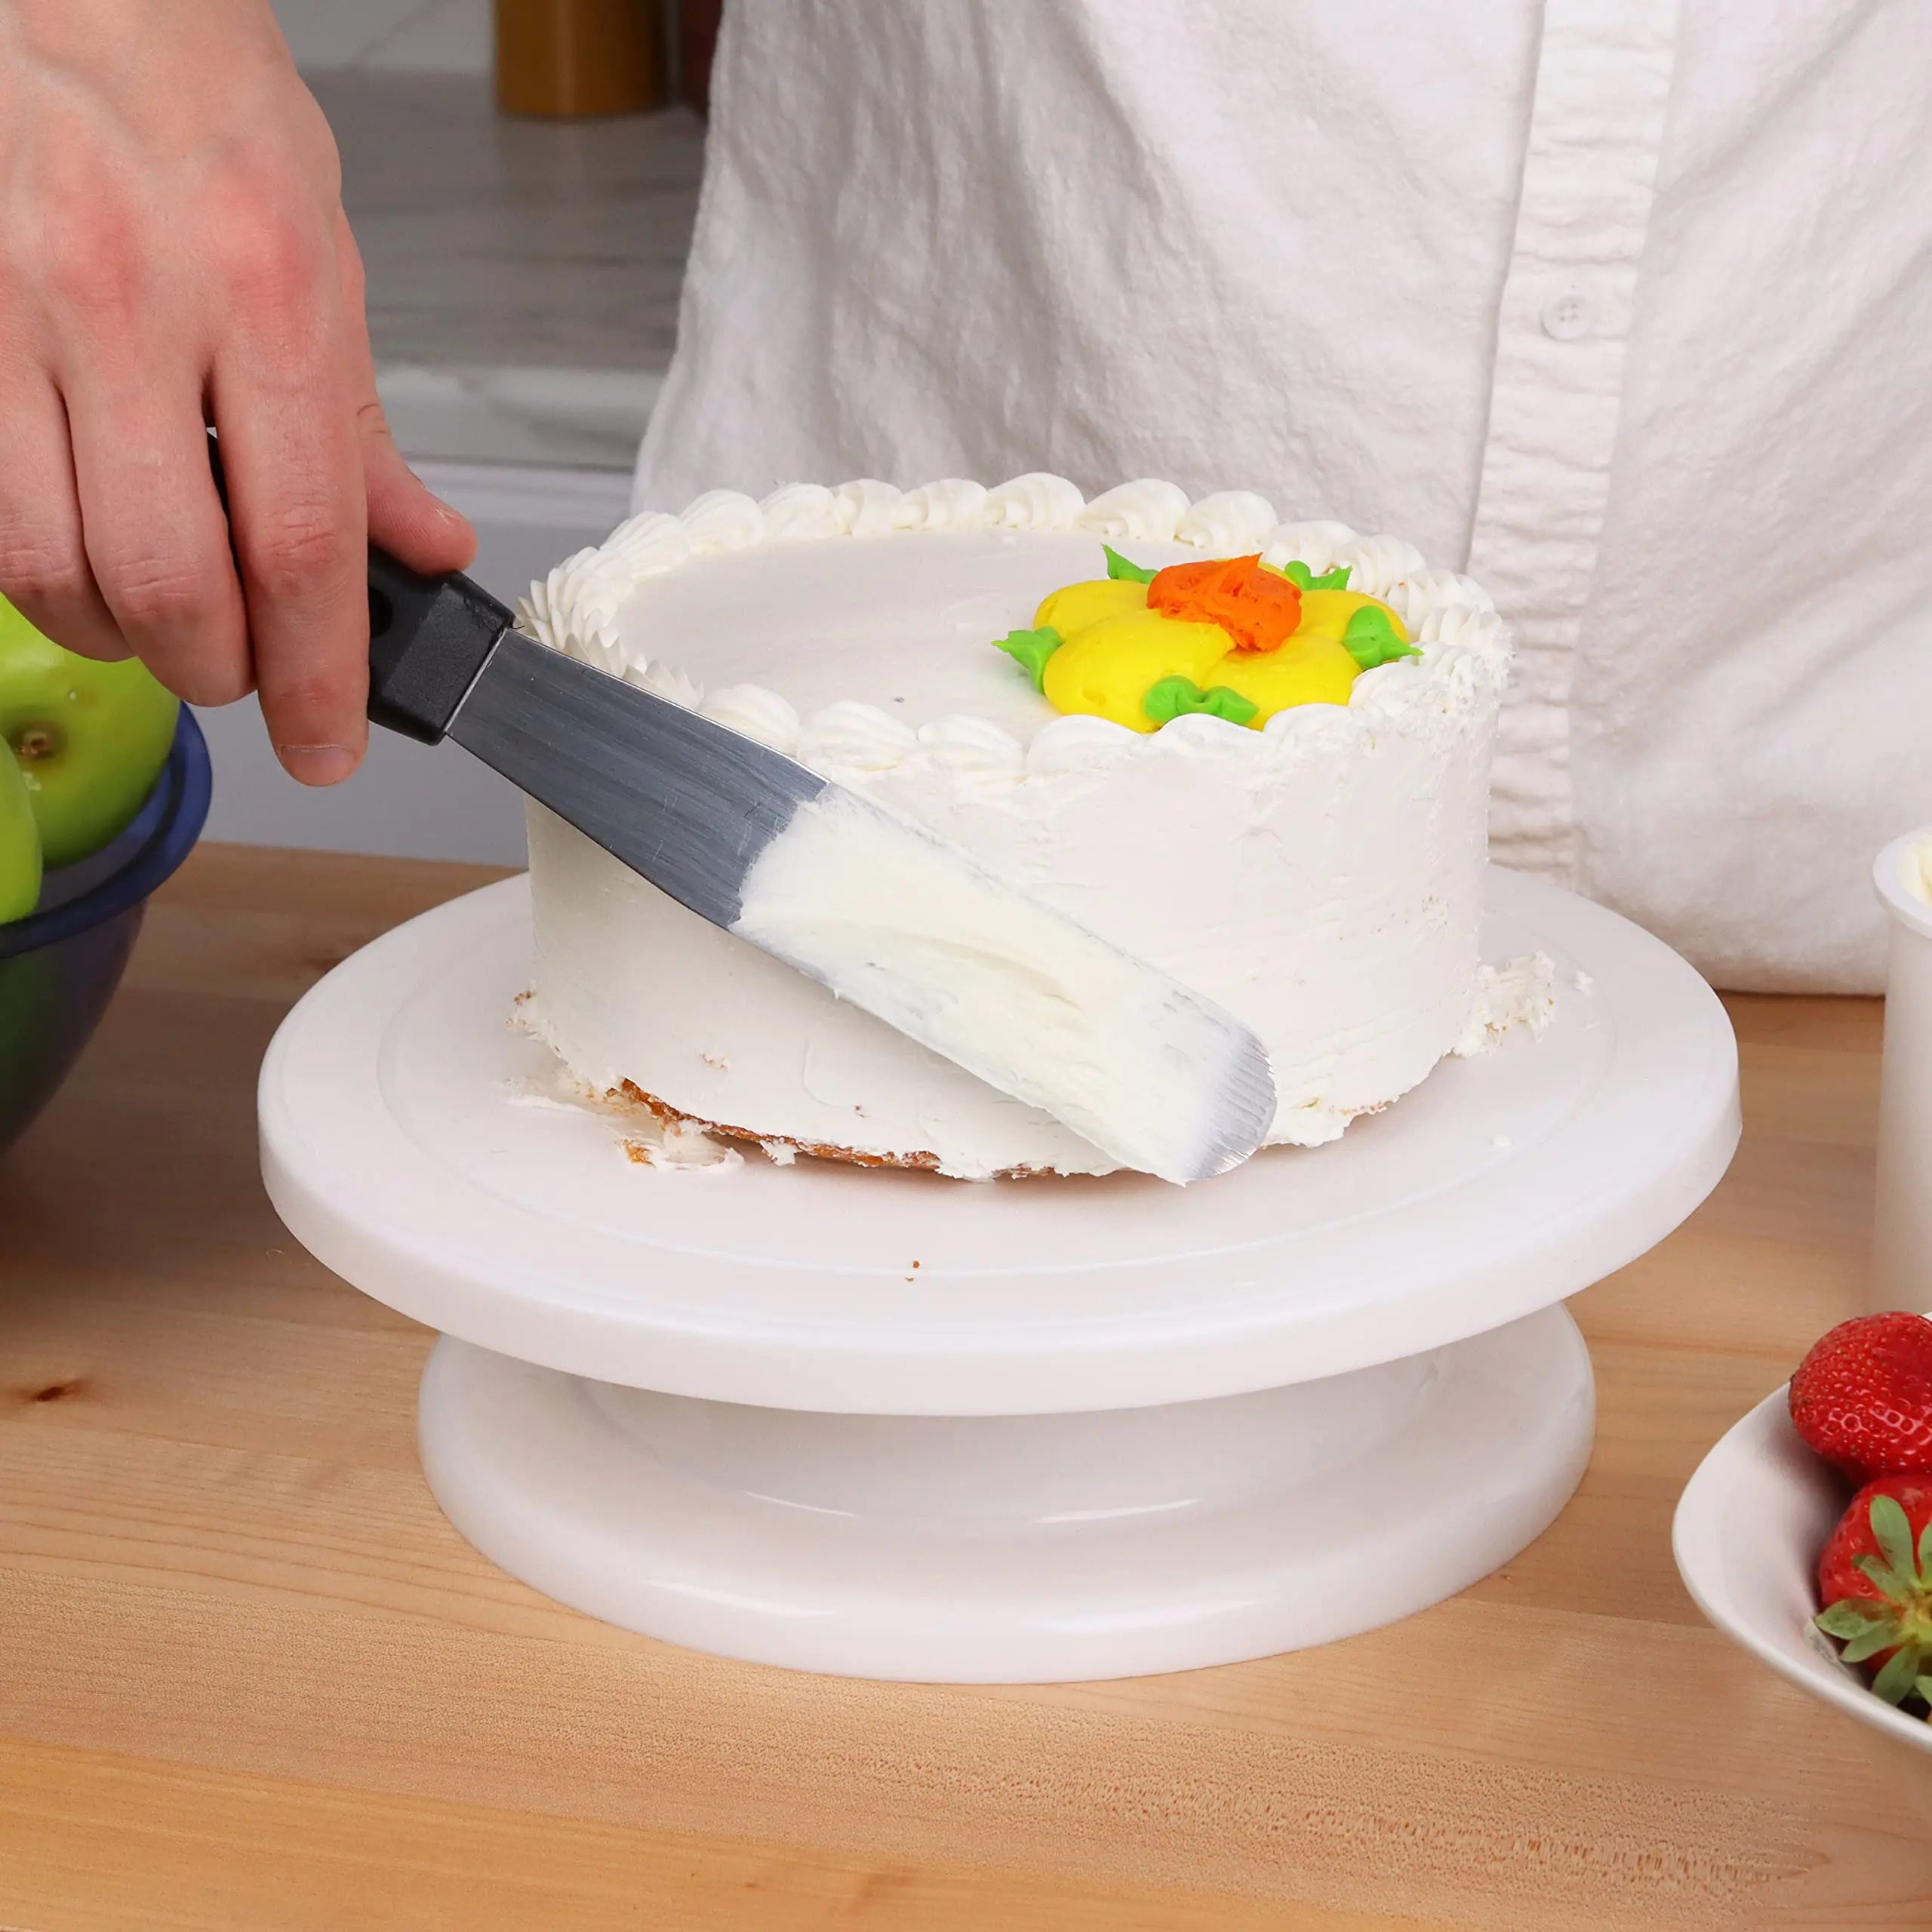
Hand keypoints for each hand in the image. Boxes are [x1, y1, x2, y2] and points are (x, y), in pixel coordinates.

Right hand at [0, 0, 476, 784]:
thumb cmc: (202, 114)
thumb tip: (422, 550)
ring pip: (49, 565)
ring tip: (161, 614)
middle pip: (168, 579)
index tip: (327, 745)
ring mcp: (9, 315)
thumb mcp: (327, 257)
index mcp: (264, 294)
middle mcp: (128, 305)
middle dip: (216, 666)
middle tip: (242, 666)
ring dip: (117, 631)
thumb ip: (367, 427)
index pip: (300, 540)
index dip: (316, 674)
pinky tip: (81, 549)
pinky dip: (38, 566)